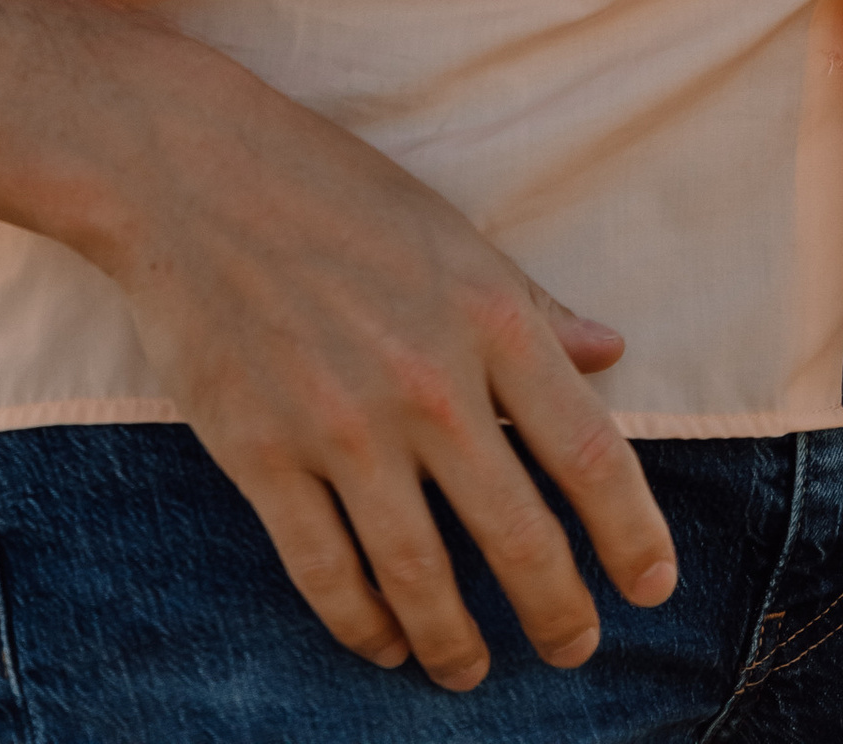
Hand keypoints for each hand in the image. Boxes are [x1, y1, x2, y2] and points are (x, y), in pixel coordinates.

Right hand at [96, 33, 677, 691]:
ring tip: (473, 670)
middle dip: (557, 613)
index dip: (631, 534)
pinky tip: (382, 642)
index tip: (651, 587)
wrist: (190, 173)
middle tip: (574, 648)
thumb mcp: (453, 233)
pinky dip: (361, 625)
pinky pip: (326, 572)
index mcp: (489, 318)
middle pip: (517, 537)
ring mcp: (341, 427)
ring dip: (456, 642)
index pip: (589, 453)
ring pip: (420, 576)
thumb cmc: (333, 190)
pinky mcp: (263, 457)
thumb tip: (611, 352)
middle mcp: (427, 383)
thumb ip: (533, 306)